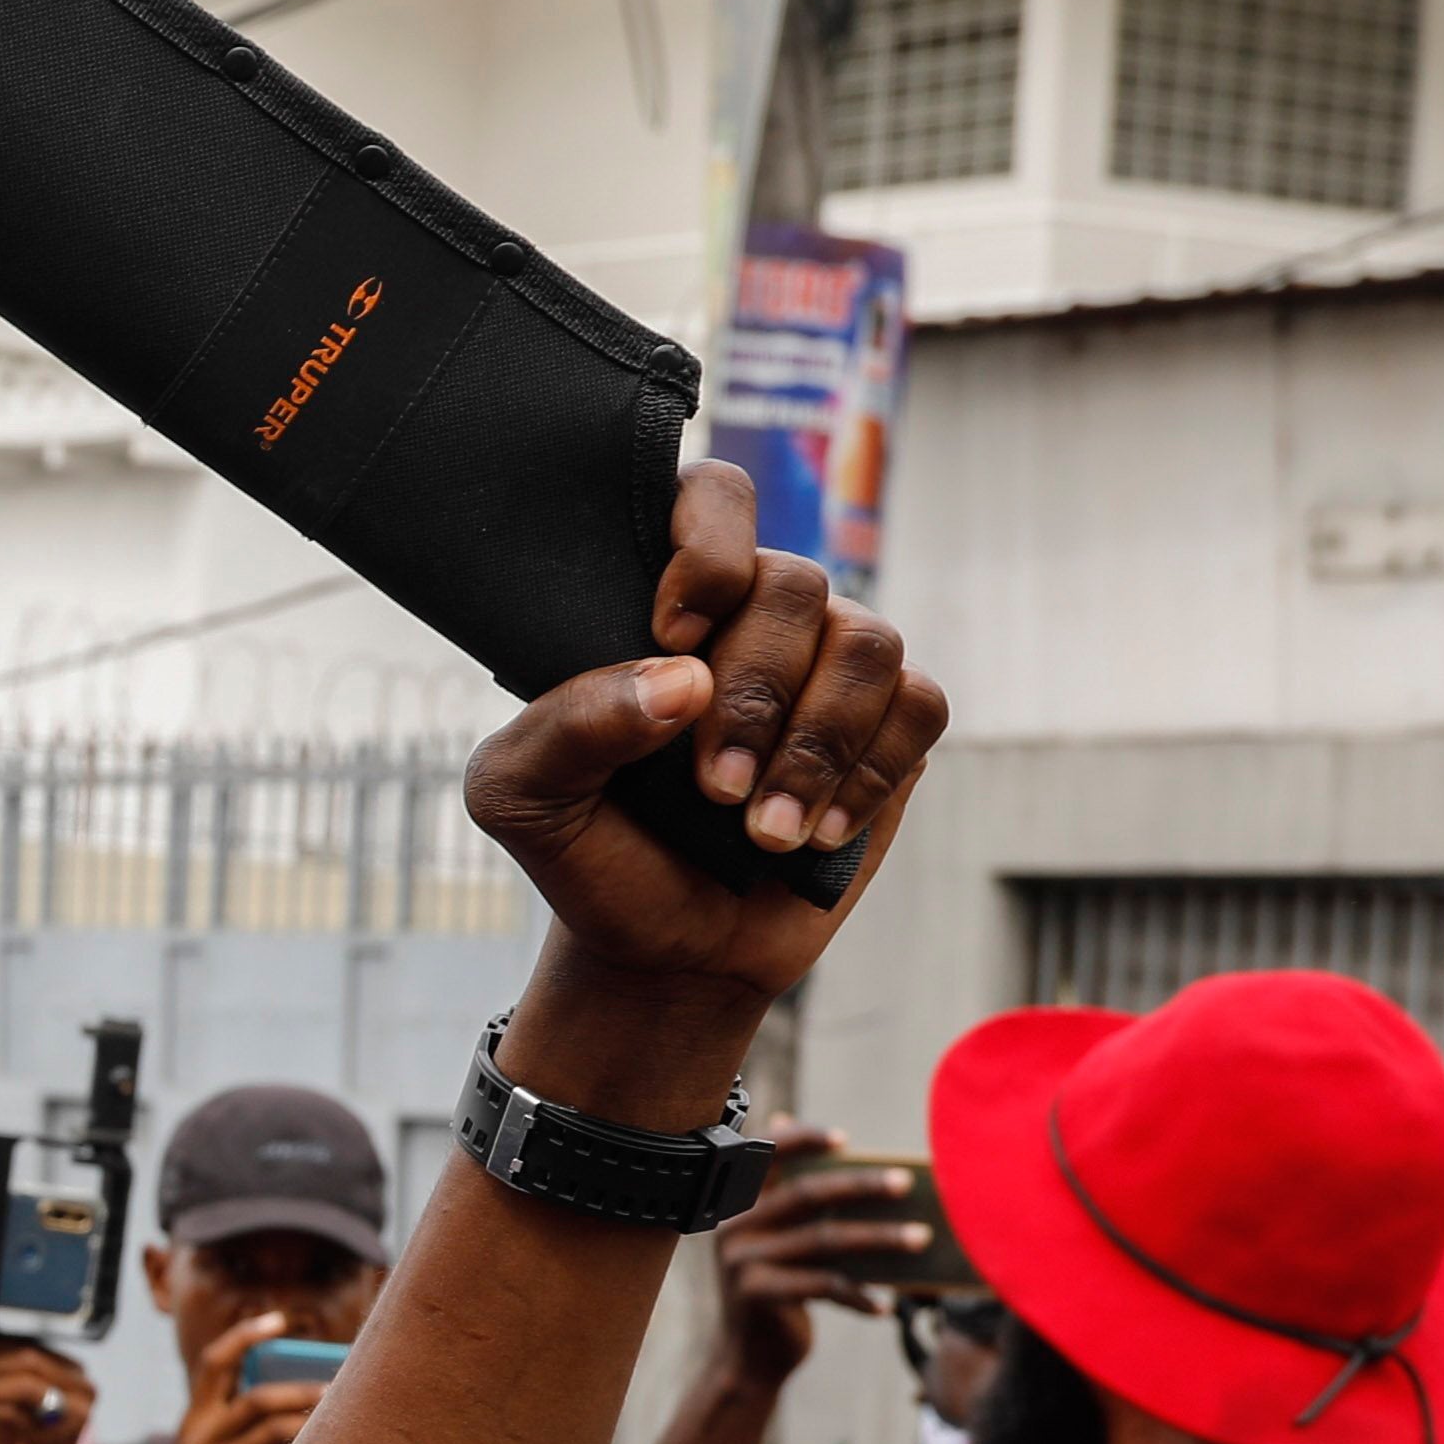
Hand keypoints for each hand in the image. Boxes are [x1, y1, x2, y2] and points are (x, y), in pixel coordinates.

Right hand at [173, 1317, 323, 1443]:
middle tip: (336, 1388)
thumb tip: (304, 1389)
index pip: (214, 1362)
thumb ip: (235, 1418)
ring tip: (341, 1421)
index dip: (245, 1335)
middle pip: (258, 1400)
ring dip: (312, 1423)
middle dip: (301, 1391)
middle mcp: (200, 1441)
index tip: (279, 1318)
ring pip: (275, 1433)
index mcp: (193, 1419)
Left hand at [457, 461, 937, 1037]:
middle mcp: (756, 612)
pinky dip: (868, 773)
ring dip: (816, 745)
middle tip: (711, 789)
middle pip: (793, 583)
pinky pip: (919, 706)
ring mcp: (830, 664)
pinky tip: (815, 834)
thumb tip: (680, 677)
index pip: (711, 498)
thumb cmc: (588, 850)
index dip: (708, 544)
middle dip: (756, 694)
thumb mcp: (524, 796)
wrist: (664, 946)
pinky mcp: (891, 726)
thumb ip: (569, 724)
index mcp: (663, 598)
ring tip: (765, 832)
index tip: (673, 632)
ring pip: (868, 641)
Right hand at [700, 1131, 932, 1385]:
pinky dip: (859, 1295)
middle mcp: (734, 1227)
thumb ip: (797, 1205)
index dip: (801, 1140)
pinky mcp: (756, 1294)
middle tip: (904, 1183)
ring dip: (878, 1238)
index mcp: (737, 1205)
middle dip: (860, 1186)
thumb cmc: (779, 1292)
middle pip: (806, 1195)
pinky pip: (823, 1285)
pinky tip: (886, 1306)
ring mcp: (742, 1261)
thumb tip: (843, 1159)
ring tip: (921, 1238)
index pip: (764, 1157)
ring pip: (823, 1239)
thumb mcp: (782, 1244)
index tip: (844, 1140)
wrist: (748, 1358)